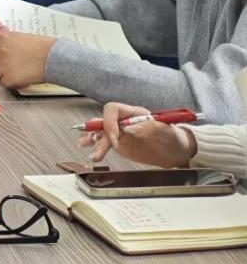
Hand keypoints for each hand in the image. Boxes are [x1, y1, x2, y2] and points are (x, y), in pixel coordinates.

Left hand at [0, 28, 54, 88]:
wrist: (55, 57)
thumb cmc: (43, 48)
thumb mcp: (20, 38)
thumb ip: (6, 44)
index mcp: (2, 38)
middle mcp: (0, 50)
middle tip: (5, 69)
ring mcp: (4, 64)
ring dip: (5, 76)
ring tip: (19, 72)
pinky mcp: (10, 77)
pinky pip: (5, 83)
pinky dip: (13, 83)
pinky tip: (23, 78)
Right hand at [78, 103, 198, 166]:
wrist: (178, 152)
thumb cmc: (174, 138)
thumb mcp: (165, 131)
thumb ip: (148, 128)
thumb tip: (130, 128)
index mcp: (134, 113)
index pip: (114, 110)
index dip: (110, 121)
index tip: (114, 137)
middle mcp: (125, 121)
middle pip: (104, 120)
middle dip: (95, 129)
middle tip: (92, 141)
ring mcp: (122, 133)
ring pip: (101, 133)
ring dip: (92, 140)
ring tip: (85, 147)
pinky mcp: (121, 144)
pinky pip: (105, 144)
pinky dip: (97, 147)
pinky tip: (92, 154)